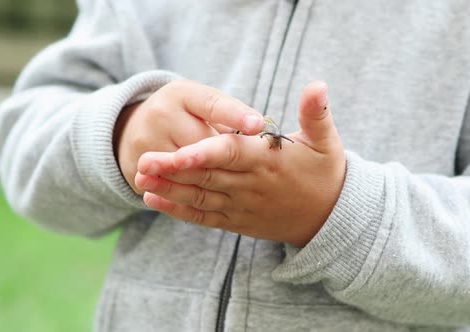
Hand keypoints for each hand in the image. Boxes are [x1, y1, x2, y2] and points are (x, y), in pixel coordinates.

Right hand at [113, 79, 264, 193]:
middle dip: (226, 155)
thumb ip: (228, 117)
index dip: (236, 115)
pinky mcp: (139, 169)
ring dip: (212, 177)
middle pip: (202, 141)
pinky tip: (213, 198)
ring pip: (189, 168)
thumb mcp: (200, 106)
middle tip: (249, 166)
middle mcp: (160, 114)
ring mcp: (146, 143)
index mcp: (181, 94)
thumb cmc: (183, 117)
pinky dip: (194, 193)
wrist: (131, 130)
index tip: (258, 125)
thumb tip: (260, 133)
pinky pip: (173, 186)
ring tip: (234, 184)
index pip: (212, 103)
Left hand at [135, 82, 345, 245]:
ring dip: (169, 188)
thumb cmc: (326, 174)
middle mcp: (250, 185)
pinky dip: (178, 210)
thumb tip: (318, 84)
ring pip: (199, 197)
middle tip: (142, 159)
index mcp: (267, 161)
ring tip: (140, 177)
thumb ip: (316, 114)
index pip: (229, 154)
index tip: (176, 152)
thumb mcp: (327, 142)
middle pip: (206, 176)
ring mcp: (242, 206)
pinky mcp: (237, 221)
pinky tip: (154, 199)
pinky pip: (203, 217)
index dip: (202, 154)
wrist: (329, 219)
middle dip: (173, 169)